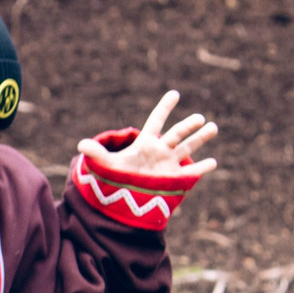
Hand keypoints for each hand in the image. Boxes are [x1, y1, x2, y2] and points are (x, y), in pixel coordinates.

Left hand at [82, 90, 217, 179]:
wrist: (126, 198)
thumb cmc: (117, 178)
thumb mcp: (106, 165)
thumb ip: (96, 153)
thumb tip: (80, 145)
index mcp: (145, 143)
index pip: (156, 121)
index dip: (164, 108)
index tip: (175, 94)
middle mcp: (161, 151)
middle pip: (177, 134)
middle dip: (188, 125)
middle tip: (199, 118)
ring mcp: (170, 164)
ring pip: (188, 148)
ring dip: (201, 138)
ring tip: (213, 127)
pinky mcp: (176, 179)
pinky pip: (192, 173)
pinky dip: (202, 168)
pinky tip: (213, 162)